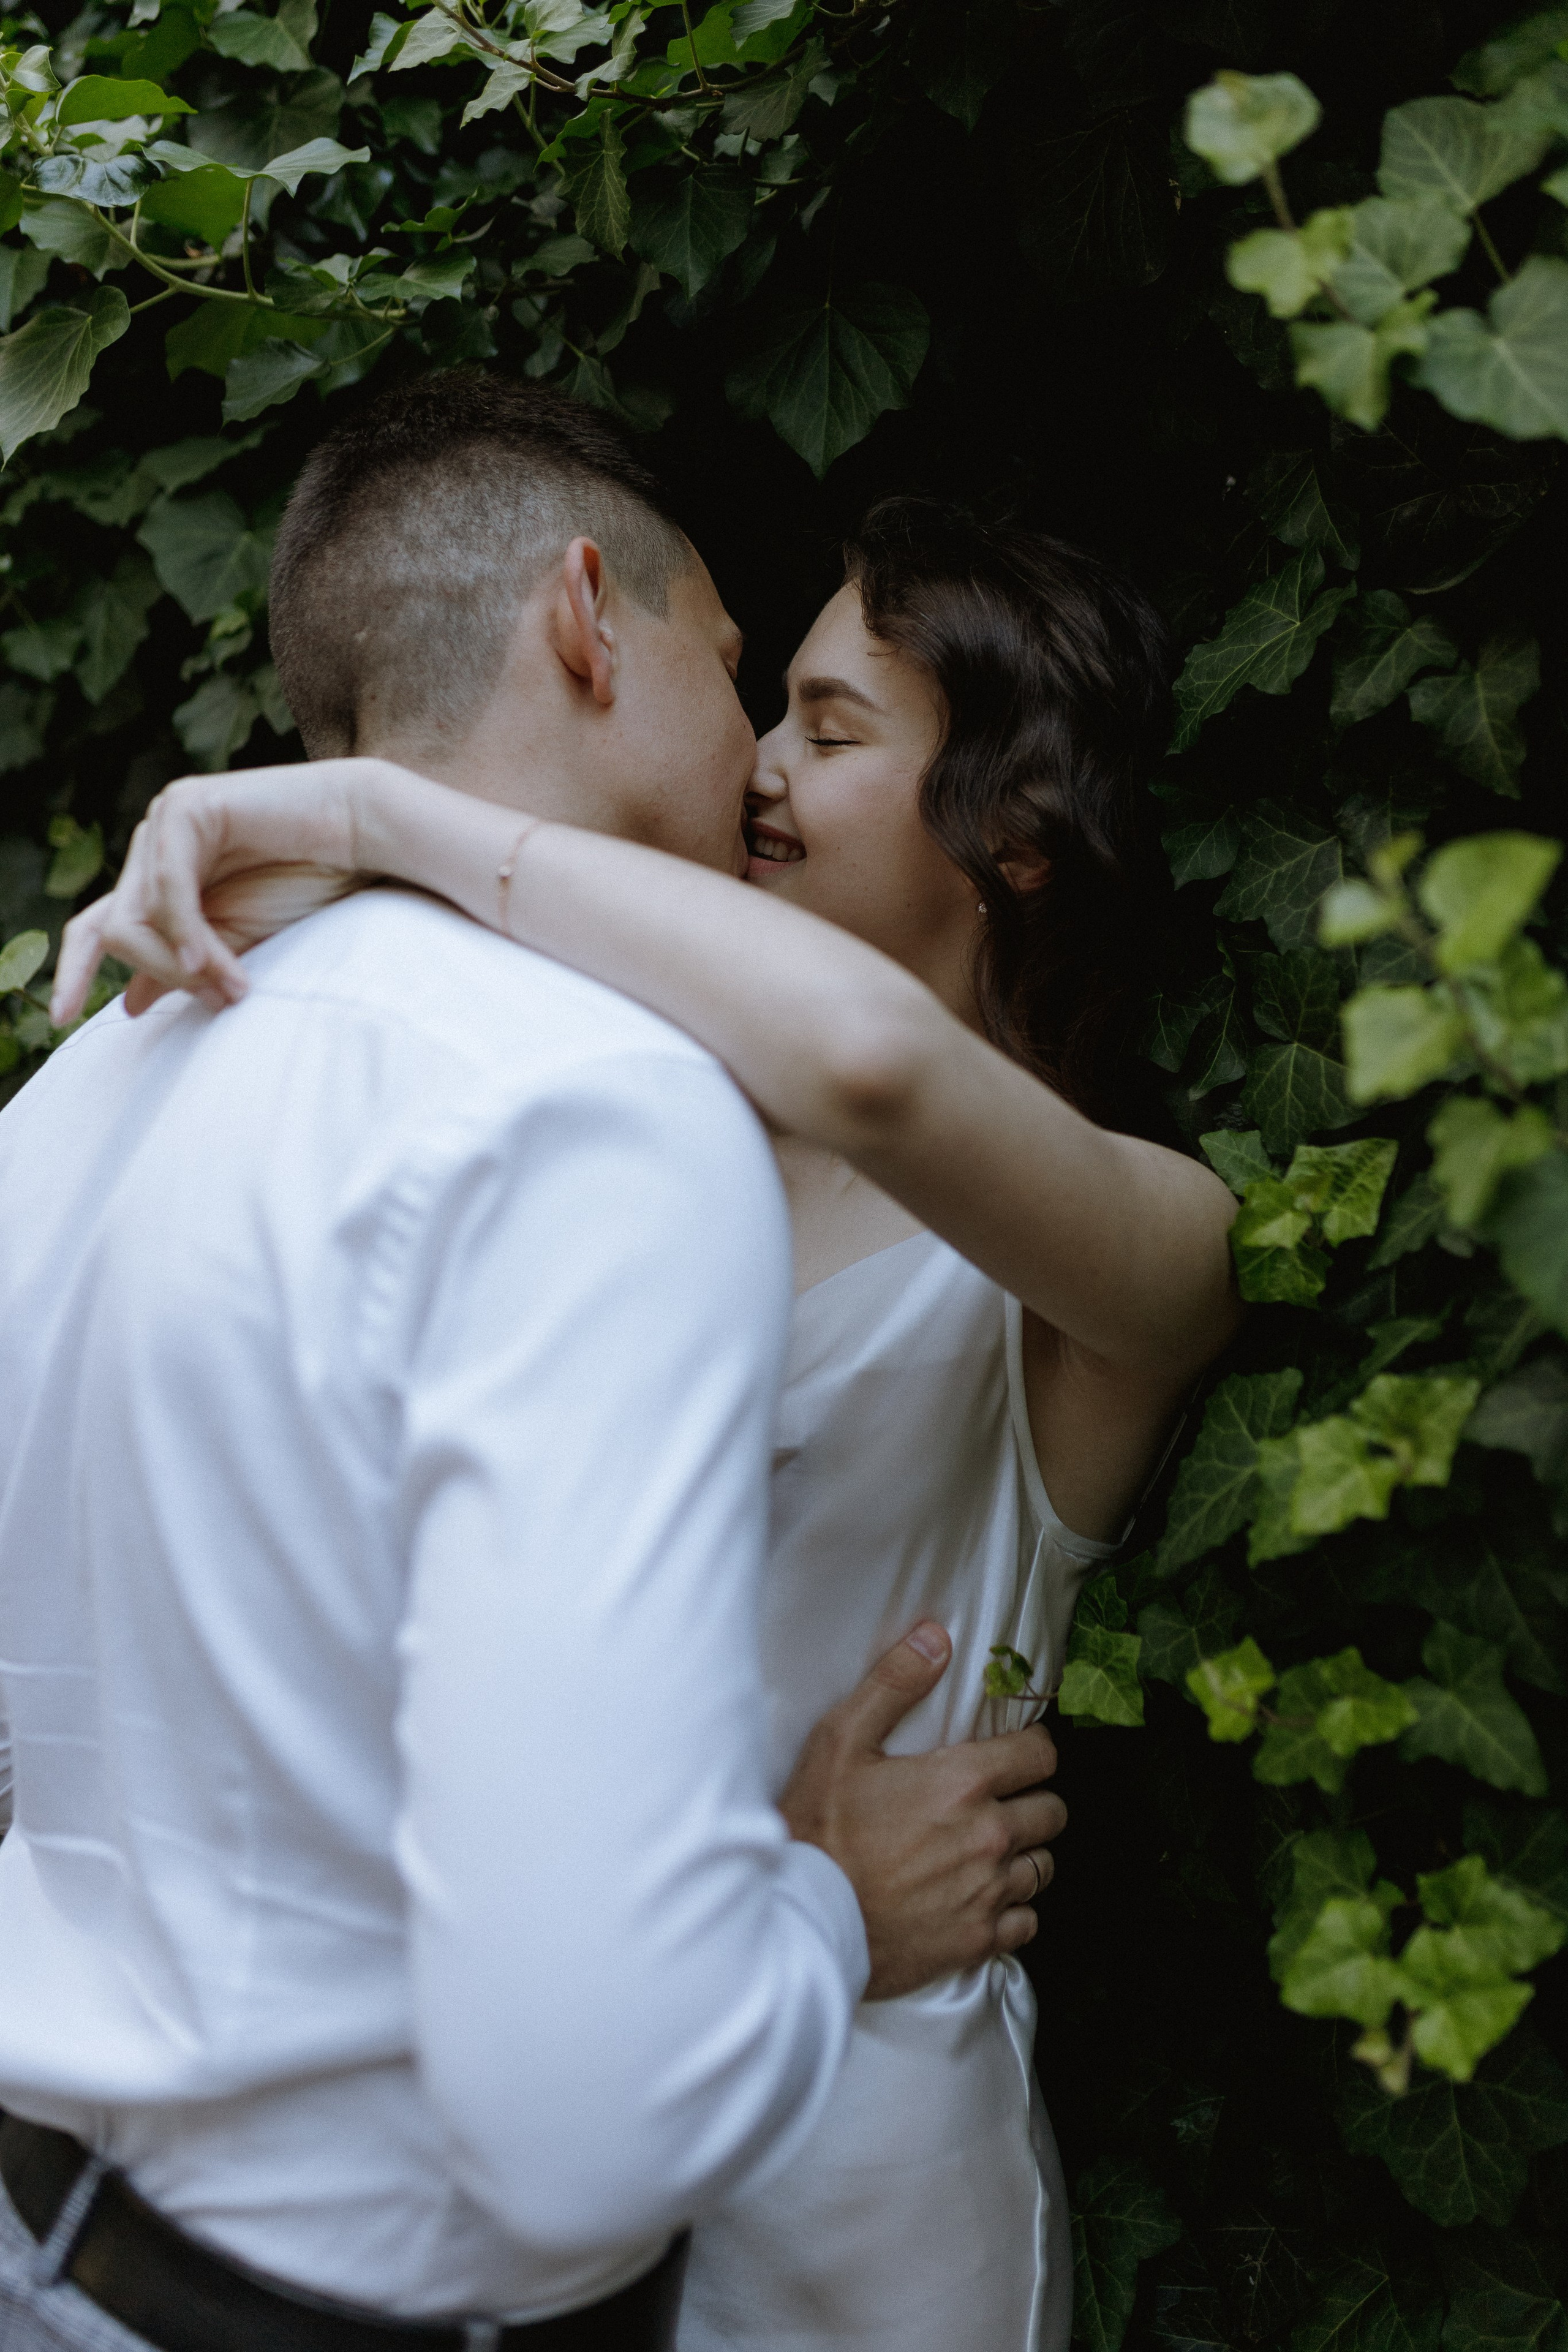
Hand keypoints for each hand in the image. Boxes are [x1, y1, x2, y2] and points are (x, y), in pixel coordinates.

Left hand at [50, 760, 375, 1026]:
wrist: (365, 838)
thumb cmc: (312, 884)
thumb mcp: (236, 941)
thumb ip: (183, 966)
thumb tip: (126, 1004)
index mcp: (160, 875)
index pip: (95, 924)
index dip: (72, 970)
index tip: (62, 1019)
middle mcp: (154, 845)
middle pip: (117, 930)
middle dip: (165, 974)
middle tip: (221, 999)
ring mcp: (166, 821)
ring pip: (136, 916)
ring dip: (183, 963)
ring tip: (234, 986)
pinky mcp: (188, 808)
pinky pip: (169, 889)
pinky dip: (188, 934)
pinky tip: (212, 963)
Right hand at [779, 1621, 1064, 2000]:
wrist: (802, 1919)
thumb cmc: (817, 1828)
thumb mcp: (840, 1741)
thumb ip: (893, 1683)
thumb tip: (936, 1638)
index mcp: (963, 1783)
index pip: (1040, 1754)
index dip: (1030, 1748)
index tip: (1013, 1752)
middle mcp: (989, 1837)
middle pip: (1052, 1810)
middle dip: (1031, 1799)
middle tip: (998, 1800)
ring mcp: (988, 1893)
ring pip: (1044, 1866)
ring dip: (1023, 1854)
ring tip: (989, 1849)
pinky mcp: (977, 1939)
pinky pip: (1028, 1921)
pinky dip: (1012, 1909)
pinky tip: (982, 1897)